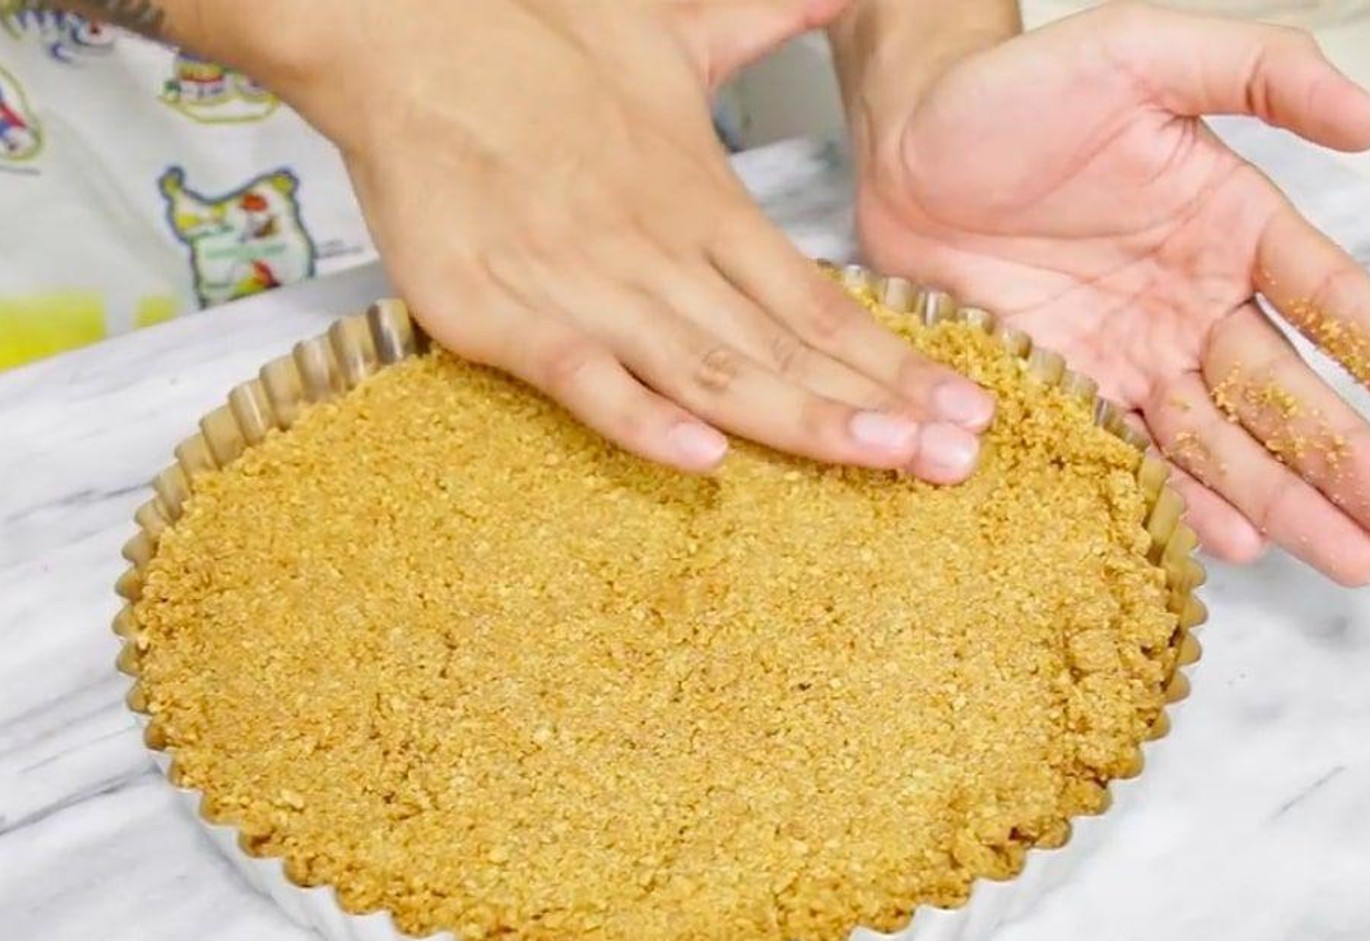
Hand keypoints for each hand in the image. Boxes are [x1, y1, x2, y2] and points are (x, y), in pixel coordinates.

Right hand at [243, 0, 993, 483]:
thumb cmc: (530, 45)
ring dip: (798, 420)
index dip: (892, 360)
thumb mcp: (672, 34)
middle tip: (954, 460)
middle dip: (876, 410)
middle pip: (785, 349)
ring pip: (711, 368)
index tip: (958, 408)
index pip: (818, 300)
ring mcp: (587, 288)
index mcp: (703, 202)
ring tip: (879, 459)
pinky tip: (702, 455)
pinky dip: (641, 415)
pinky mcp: (504, 315)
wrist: (405, 37)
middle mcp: (662, 254)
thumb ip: (767, 24)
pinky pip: (584, 377)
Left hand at [848, 1, 1369, 584]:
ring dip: (1282, 501)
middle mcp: (1190, 303)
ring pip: (1220, 440)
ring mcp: (1129, 355)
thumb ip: (1257, 73)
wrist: (907, 144)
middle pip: (1283, 393)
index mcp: (1230, 226)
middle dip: (1347, 461)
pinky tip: (1231, 542)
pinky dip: (1178, 499)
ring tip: (1346, 557)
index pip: (1328, 298)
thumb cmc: (1017, 89)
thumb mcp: (1143, 52)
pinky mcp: (1062, 390)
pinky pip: (1129, 453)